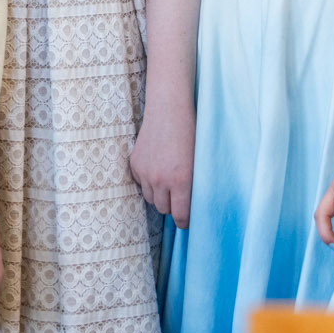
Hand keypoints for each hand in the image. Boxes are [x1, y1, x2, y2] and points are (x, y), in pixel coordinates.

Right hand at [130, 103, 194, 228]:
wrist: (169, 110)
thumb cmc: (190, 134)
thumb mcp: (198, 162)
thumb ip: (194, 186)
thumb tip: (191, 207)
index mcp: (181, 181)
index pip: (180, 216)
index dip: (184, 222)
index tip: (186, 221)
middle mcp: (161, 180)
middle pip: (164, 209)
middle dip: (172, 206)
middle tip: (178, 197)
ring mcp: (145, 172)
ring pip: (151, 198)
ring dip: (159, 195)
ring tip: (167, 181)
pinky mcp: (135, 164)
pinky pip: (141, 184)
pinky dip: (148, 182)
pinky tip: (157, 168)